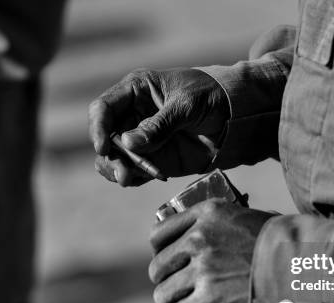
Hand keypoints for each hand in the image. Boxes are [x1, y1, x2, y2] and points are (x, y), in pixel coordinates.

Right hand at [89, 68, 229, 185]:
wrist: (235, 115)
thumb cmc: (210, 96)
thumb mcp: (186, 105)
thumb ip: (159, 125)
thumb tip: (126, 143)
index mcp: (135, 91)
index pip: (103, 108)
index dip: (98, 128)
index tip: (103, 148)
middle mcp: (132, 115)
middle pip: (106, 137)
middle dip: (109, 156)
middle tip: (123, 173)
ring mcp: (141, 138)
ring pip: (115, 157)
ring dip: (117, 169)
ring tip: (129, 179)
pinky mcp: (153, 158)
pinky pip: (134, 171)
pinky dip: (134, 177)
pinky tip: (144, 178)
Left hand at [148, 199, 274, 302]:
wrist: (305, 267)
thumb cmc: (282, 243)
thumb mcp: (246, 217)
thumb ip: (216, 223)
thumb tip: (193, 232)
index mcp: (206, 214)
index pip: (159, 233)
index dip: (160, 251)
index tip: (168, 262)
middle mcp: (199, 239)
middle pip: (158, 267)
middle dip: (167, 281)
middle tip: (182, 290)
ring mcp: (202, 270)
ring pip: (162, 295)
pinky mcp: (208, 301)